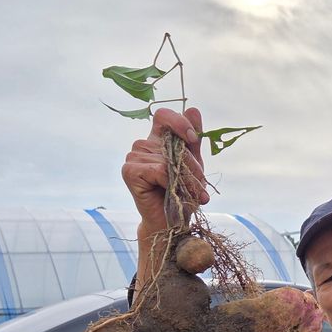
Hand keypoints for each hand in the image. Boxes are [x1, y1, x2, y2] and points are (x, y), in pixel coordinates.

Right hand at [121, 107, 207, 233]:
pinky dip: (172, 183)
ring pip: (169, 160)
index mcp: (156, 139)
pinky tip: (175, 194)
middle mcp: (143, 145)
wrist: (172, 222)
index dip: (179, 122)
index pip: (164, 116)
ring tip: (193, 196)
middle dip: (193, 167)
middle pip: (174, 143)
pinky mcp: (129, 171)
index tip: (192, 139)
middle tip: (203, 189)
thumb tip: (193, 109)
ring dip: (186, 180)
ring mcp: (133, 157)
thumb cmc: (182, 194)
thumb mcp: (192, 165)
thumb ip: (192, 140)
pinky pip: (159, 170)